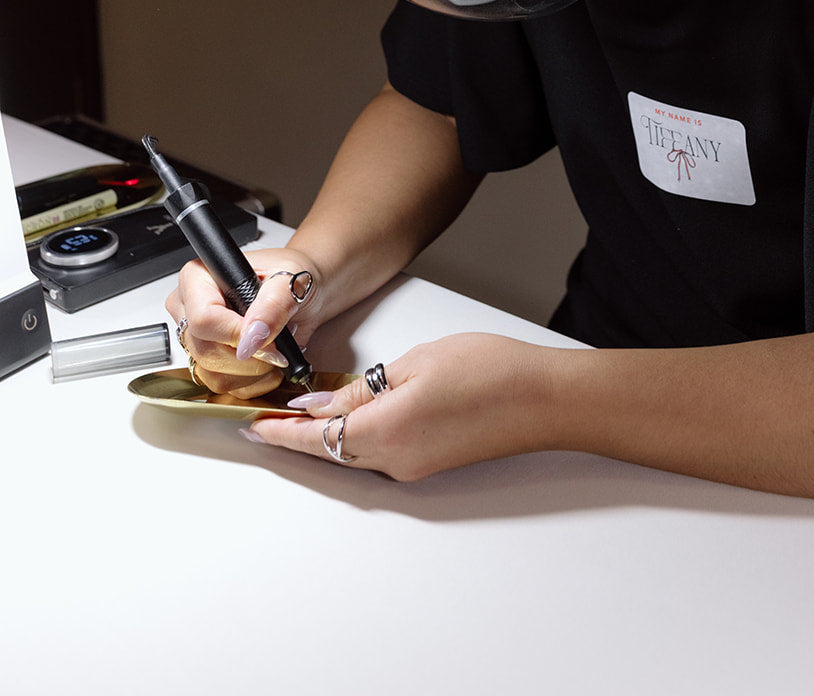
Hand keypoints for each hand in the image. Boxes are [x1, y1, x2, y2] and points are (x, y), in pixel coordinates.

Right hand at [164, 246, 325, 399]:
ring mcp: (196, 337)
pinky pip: (224, 387)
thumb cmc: (291, 277)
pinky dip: (254, 382)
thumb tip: (253, 335)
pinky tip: (269, 363)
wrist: (303, 291)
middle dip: (251, 357)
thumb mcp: (290, 281)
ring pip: (213, 375)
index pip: (203, 318)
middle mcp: (190, 307)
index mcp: (199, 276)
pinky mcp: (206, 361)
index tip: (267, 340)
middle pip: (206, 351)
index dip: (236, 335)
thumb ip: (273, 305)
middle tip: (280, 345)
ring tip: (277, 350)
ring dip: (254, 372)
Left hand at [242, 332, 559, 477]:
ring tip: (304, 410)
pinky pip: (380, 451)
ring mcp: (415, 466)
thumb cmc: (490, 370)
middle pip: (330, 450)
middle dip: (297, 434)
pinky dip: (358, 435)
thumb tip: (321, 404)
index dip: (280, 432)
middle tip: (268, 415)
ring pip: (354, 452)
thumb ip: (362, 389)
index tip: (253, 425)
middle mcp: (395, 460)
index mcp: (386, 432)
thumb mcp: (416, 364)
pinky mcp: (431, 461)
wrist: (543, 398)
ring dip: (328, 434)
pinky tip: (356, 413)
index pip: (315, 437)